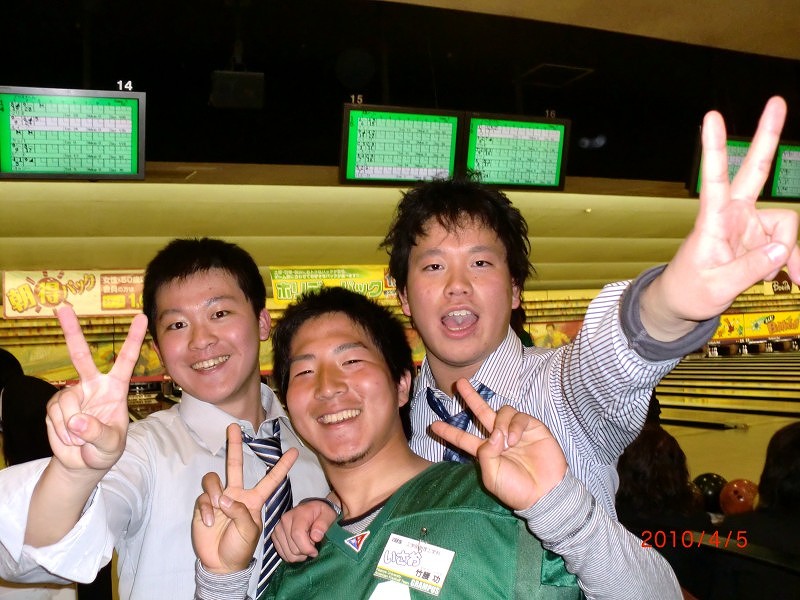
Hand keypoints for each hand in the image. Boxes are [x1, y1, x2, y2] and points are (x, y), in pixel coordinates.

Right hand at [45, 306, 147, 472]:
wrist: (82, 464)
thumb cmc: (104, 450)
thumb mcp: (110, 445)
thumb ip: (97, 433)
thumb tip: (76, 419)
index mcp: (115, 389)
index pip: (126, 360)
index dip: (133, 339)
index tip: (141, 316)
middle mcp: (93, 386)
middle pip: (81, 355)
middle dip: (71, 331)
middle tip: (62, 308)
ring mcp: (72, 394)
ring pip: (65, 400)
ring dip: (71, 426)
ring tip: (80, 438)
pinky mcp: (55, 406)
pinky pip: (54, 414)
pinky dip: (60, 430)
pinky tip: (68, 437)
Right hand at [193, 423, 297, 573]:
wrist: (220, 563)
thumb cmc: (240, 547)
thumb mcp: (250, 531)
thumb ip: (240, 512)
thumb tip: (224, 497)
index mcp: (253, 500)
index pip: (271, 479)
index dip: (282, 466)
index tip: (294, 451)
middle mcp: (236, 494)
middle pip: (235, 464)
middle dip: (234, 444)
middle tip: (234, 426)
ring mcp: (219, 498)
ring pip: (213, 479)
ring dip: (215, 492)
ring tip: (218, 508)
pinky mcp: (204, 505)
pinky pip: (203, 497)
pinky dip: (206, 508)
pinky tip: (208, 521)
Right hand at [272, 498, 337, 561]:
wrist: (311, 509)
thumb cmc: (320, 513)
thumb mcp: (328, 515)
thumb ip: (323, 524)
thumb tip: (315, 537)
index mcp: (298, 514)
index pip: (297, 535)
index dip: (307, 548)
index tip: (315, 551)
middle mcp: (284, 521)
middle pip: (293, 548)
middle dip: (305, 552)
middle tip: (312, 545)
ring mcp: (278, 529)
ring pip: (288, 554)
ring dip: (299, 555)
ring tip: (306, 546)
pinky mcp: (275, 537)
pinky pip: (282, 554)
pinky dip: (292, 555)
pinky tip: (299, 548)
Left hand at [430, 379, 566, 509]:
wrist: (545, 492)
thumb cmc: (516, 489)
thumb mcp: (492, 476)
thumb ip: (486, 453)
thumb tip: (493, 433)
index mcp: (486, 452)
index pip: (463, 438)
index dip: (449, 431)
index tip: (433, 425)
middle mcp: (498, 438)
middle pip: (481, 413)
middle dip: (470, 398)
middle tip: (459, 383)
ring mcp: (516, 431)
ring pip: (502, 411)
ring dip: (500, 424)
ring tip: (506, 442)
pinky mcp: (532, 427)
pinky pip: (519, 416)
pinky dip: (515, 426)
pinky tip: (515, 439)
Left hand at [642, 96, 799, 339]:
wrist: (684, 303)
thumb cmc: (690, 291)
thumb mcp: (716, 287)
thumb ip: (749, 269)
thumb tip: (780, 250)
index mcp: (713, 220)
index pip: (714, 178)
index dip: (714, 149)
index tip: (711, 117)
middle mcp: (734, 215)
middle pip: (755, 170)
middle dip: (767, 137)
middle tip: (777, 101)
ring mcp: (750, 225)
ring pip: (786, 227)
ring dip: (787, 254)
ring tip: (771, 277)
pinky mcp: (761, 239)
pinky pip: (787, 246)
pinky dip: (791, 262)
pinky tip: (790, 277)